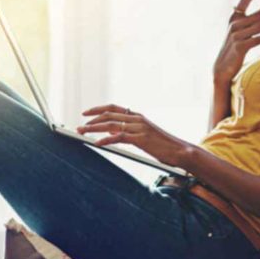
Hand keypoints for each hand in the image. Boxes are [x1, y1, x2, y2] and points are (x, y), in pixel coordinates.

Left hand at [77, 104, 191, 166]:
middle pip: (108, 115)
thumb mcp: (144, 135)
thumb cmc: (163, 145)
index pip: (113, 108)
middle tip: (79, 127)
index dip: (97, 109)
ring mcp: (138, 128)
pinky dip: (105, 140)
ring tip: (82, 133)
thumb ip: (128, 132)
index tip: (85, 113)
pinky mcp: (140, 139)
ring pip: (110, 125)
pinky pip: (119, 137)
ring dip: (94, 128)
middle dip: (91, 120)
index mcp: (137, 116)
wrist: (180, 151)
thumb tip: (112, 132)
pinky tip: (97, 143)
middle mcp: (136, 119)